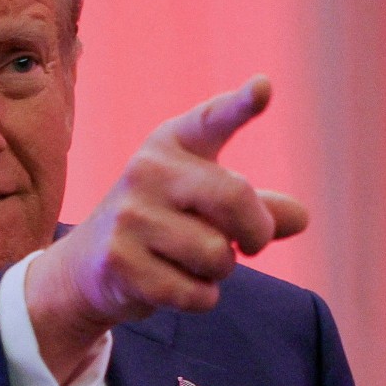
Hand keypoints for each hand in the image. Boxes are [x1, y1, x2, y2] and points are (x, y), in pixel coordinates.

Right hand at [25, 76, 307, 383]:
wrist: (87, 266)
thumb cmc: (162, 226)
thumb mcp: (205, 206)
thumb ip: (256, 208)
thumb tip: (299, 218)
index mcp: (172, 145)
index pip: (211, 120)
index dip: (240, 105)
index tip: (264, 87)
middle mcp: (147, 171)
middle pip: (234, 199)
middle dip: (256, 232)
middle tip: (252, 246)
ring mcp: (129, 216)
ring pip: (216, 254)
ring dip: (219, 271)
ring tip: (191, 263)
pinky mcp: (121, 261)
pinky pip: (194, 292)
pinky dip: (199, 298)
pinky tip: (174, 286)